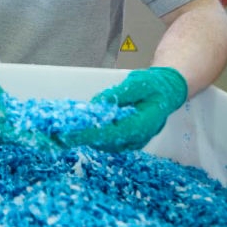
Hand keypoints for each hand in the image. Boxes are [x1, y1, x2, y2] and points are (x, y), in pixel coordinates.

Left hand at [73, 67, 187, 151]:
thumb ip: (118, 94)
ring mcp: (133, 142)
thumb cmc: (154, 86)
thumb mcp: (139, 83)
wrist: (166, 93)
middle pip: (105, 142)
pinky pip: (108, 141)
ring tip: (69, 128)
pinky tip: (84, 126)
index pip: (112, 133)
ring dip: (87, 137)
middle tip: (60, 132)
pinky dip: (94, 135)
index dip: (89, 135)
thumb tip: (98, 104)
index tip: (69, 135)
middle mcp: (139, 137)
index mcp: (143, 123)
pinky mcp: (127, 141)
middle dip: (83, 137)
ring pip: (105, 144)